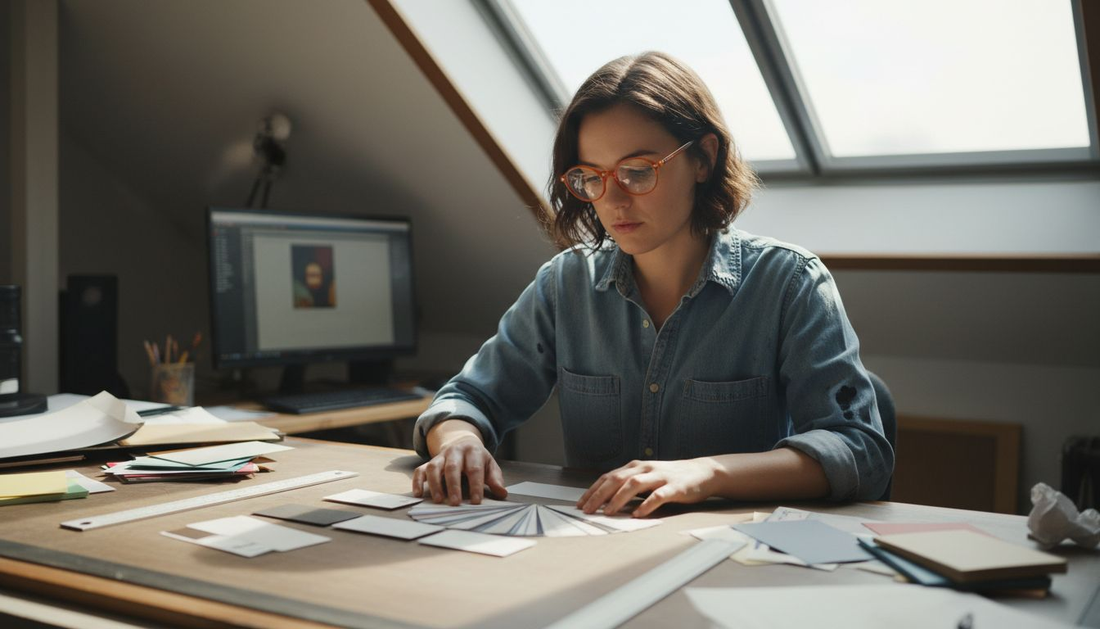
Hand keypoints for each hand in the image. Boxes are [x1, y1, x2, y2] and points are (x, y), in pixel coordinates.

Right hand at [412, 420, 506, 505]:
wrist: (462, 442)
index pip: (475, 469)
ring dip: (435, 484)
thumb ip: (495, 479)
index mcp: (473, 452)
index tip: (476, 502)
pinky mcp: (429, 462)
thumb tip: (502, 493)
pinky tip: (418, 494)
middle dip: (454, 485)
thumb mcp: (490, 466)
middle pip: (453, 467)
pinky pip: (420, 470)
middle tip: (455, 503)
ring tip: (439, 500)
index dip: (475, 486)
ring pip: (434, 467)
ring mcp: (441, 456)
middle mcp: (455, 451)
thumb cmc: (478, 460)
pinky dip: (417, 481)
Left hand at [576, 458, 719, 517]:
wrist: (702, 472)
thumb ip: (628, 485)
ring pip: (634, 485)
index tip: (580, 504)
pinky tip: (638, 514)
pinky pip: (658, 496)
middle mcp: (644, 468)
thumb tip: (605, 501)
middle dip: (599, 495)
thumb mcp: (646, 478)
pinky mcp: (674, 487)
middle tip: (587, 510)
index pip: (608, 477)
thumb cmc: (670, 478)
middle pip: (616, 479)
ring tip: (608, 512)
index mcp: (635, 467)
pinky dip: (646, 505)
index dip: (592, 490)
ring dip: (618, 499)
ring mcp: (659, 477)